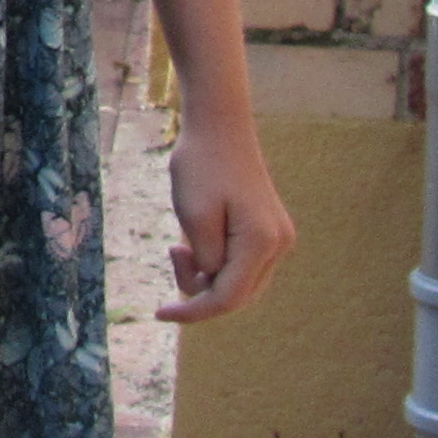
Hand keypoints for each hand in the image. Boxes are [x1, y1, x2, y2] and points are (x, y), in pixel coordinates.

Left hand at [155, 119, 297, 321]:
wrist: (220, 124)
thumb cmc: (201, 165)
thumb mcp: (193, 216)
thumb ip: (205, 261)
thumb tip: (212, 284)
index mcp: (262, 242)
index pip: (227, 299)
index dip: (192, 313)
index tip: (159, 313)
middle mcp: (279, 245)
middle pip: (236, 296)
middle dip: (199, 289)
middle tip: (174, 250)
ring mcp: (278, 238)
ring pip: (239, 283)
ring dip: (206, 275)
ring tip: (182, 242)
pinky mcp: (269, 231)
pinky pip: (241, 265)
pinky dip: (215, 262)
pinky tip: (196, 239)